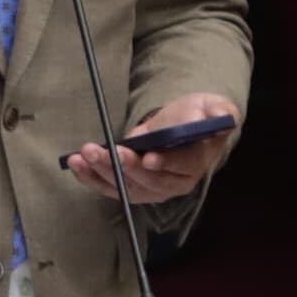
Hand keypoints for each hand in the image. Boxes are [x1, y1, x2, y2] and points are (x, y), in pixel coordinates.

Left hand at [65, 92, 237, 203]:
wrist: (186, 129)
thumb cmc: (197, 117)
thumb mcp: (212, 107)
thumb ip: (217, 112)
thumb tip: (219, 117)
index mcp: (196, 162)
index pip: (182, 166)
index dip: (165, 163)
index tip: (148, 158)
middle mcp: (175, 183)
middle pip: (149, 181)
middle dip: (123, 167)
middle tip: (101, 151)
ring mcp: (153, 189)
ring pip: (127, 187)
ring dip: (101, 173)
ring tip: (81, 156)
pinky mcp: (135, 188)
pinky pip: (113, 188)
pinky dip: (93, 178)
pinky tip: (77, 166)